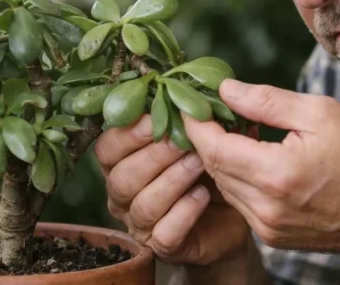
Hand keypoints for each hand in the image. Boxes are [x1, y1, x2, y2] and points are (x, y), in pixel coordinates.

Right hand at [94, 115, 251, 265]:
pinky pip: (164, 234)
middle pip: (122, 178)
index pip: (106, 149)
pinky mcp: (163, 246)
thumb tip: (201, 93)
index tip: (152, 118)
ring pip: (143, 205)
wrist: (232, 212)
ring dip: (172, 181)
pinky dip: (184, 213)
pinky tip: (202, 196)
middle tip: (182, 141)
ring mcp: (141, 223)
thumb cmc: (206, 167)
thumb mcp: (199, 138)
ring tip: (200, 164)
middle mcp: (124, 194)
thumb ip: (190, 118)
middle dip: (153, 157)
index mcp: (122, 162)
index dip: (126, 134)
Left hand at [183, 79, 339, 254]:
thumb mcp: (320, 113)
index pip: (214, 147)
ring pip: (223, 185)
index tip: (192, 103)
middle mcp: (265, 205)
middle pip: (213, 166)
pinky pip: (239, 202)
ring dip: (223, 158)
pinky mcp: (270, 236)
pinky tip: (257, 160)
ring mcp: (266, 226)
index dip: (197, 124)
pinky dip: (239, 178)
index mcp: (276, 172)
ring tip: (242, 133)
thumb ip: (266, 101)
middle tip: (216, 112)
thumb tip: (226, 90)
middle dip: (208, 137)